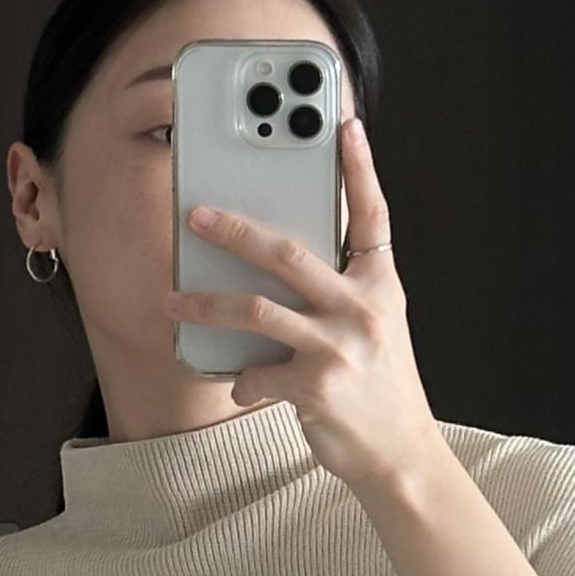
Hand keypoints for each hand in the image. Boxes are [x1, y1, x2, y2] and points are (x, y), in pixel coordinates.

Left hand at [159, 113, 439, 492]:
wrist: (400, 454)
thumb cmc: (377, 386)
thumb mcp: (375, 326)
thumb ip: (339, 290)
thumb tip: (269, 264)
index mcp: (380, 284)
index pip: (371, 214)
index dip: (359, 167)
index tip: (342, 121)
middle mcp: (364, 308)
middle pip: (287, 253)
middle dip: (234, 231)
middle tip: (196, 215)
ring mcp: (340, 348)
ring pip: (256, 311)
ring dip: (206, 305)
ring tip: (174, 302)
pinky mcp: (317, 387)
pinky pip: (255, 373)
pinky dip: (241, 380)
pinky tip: (242, 385)